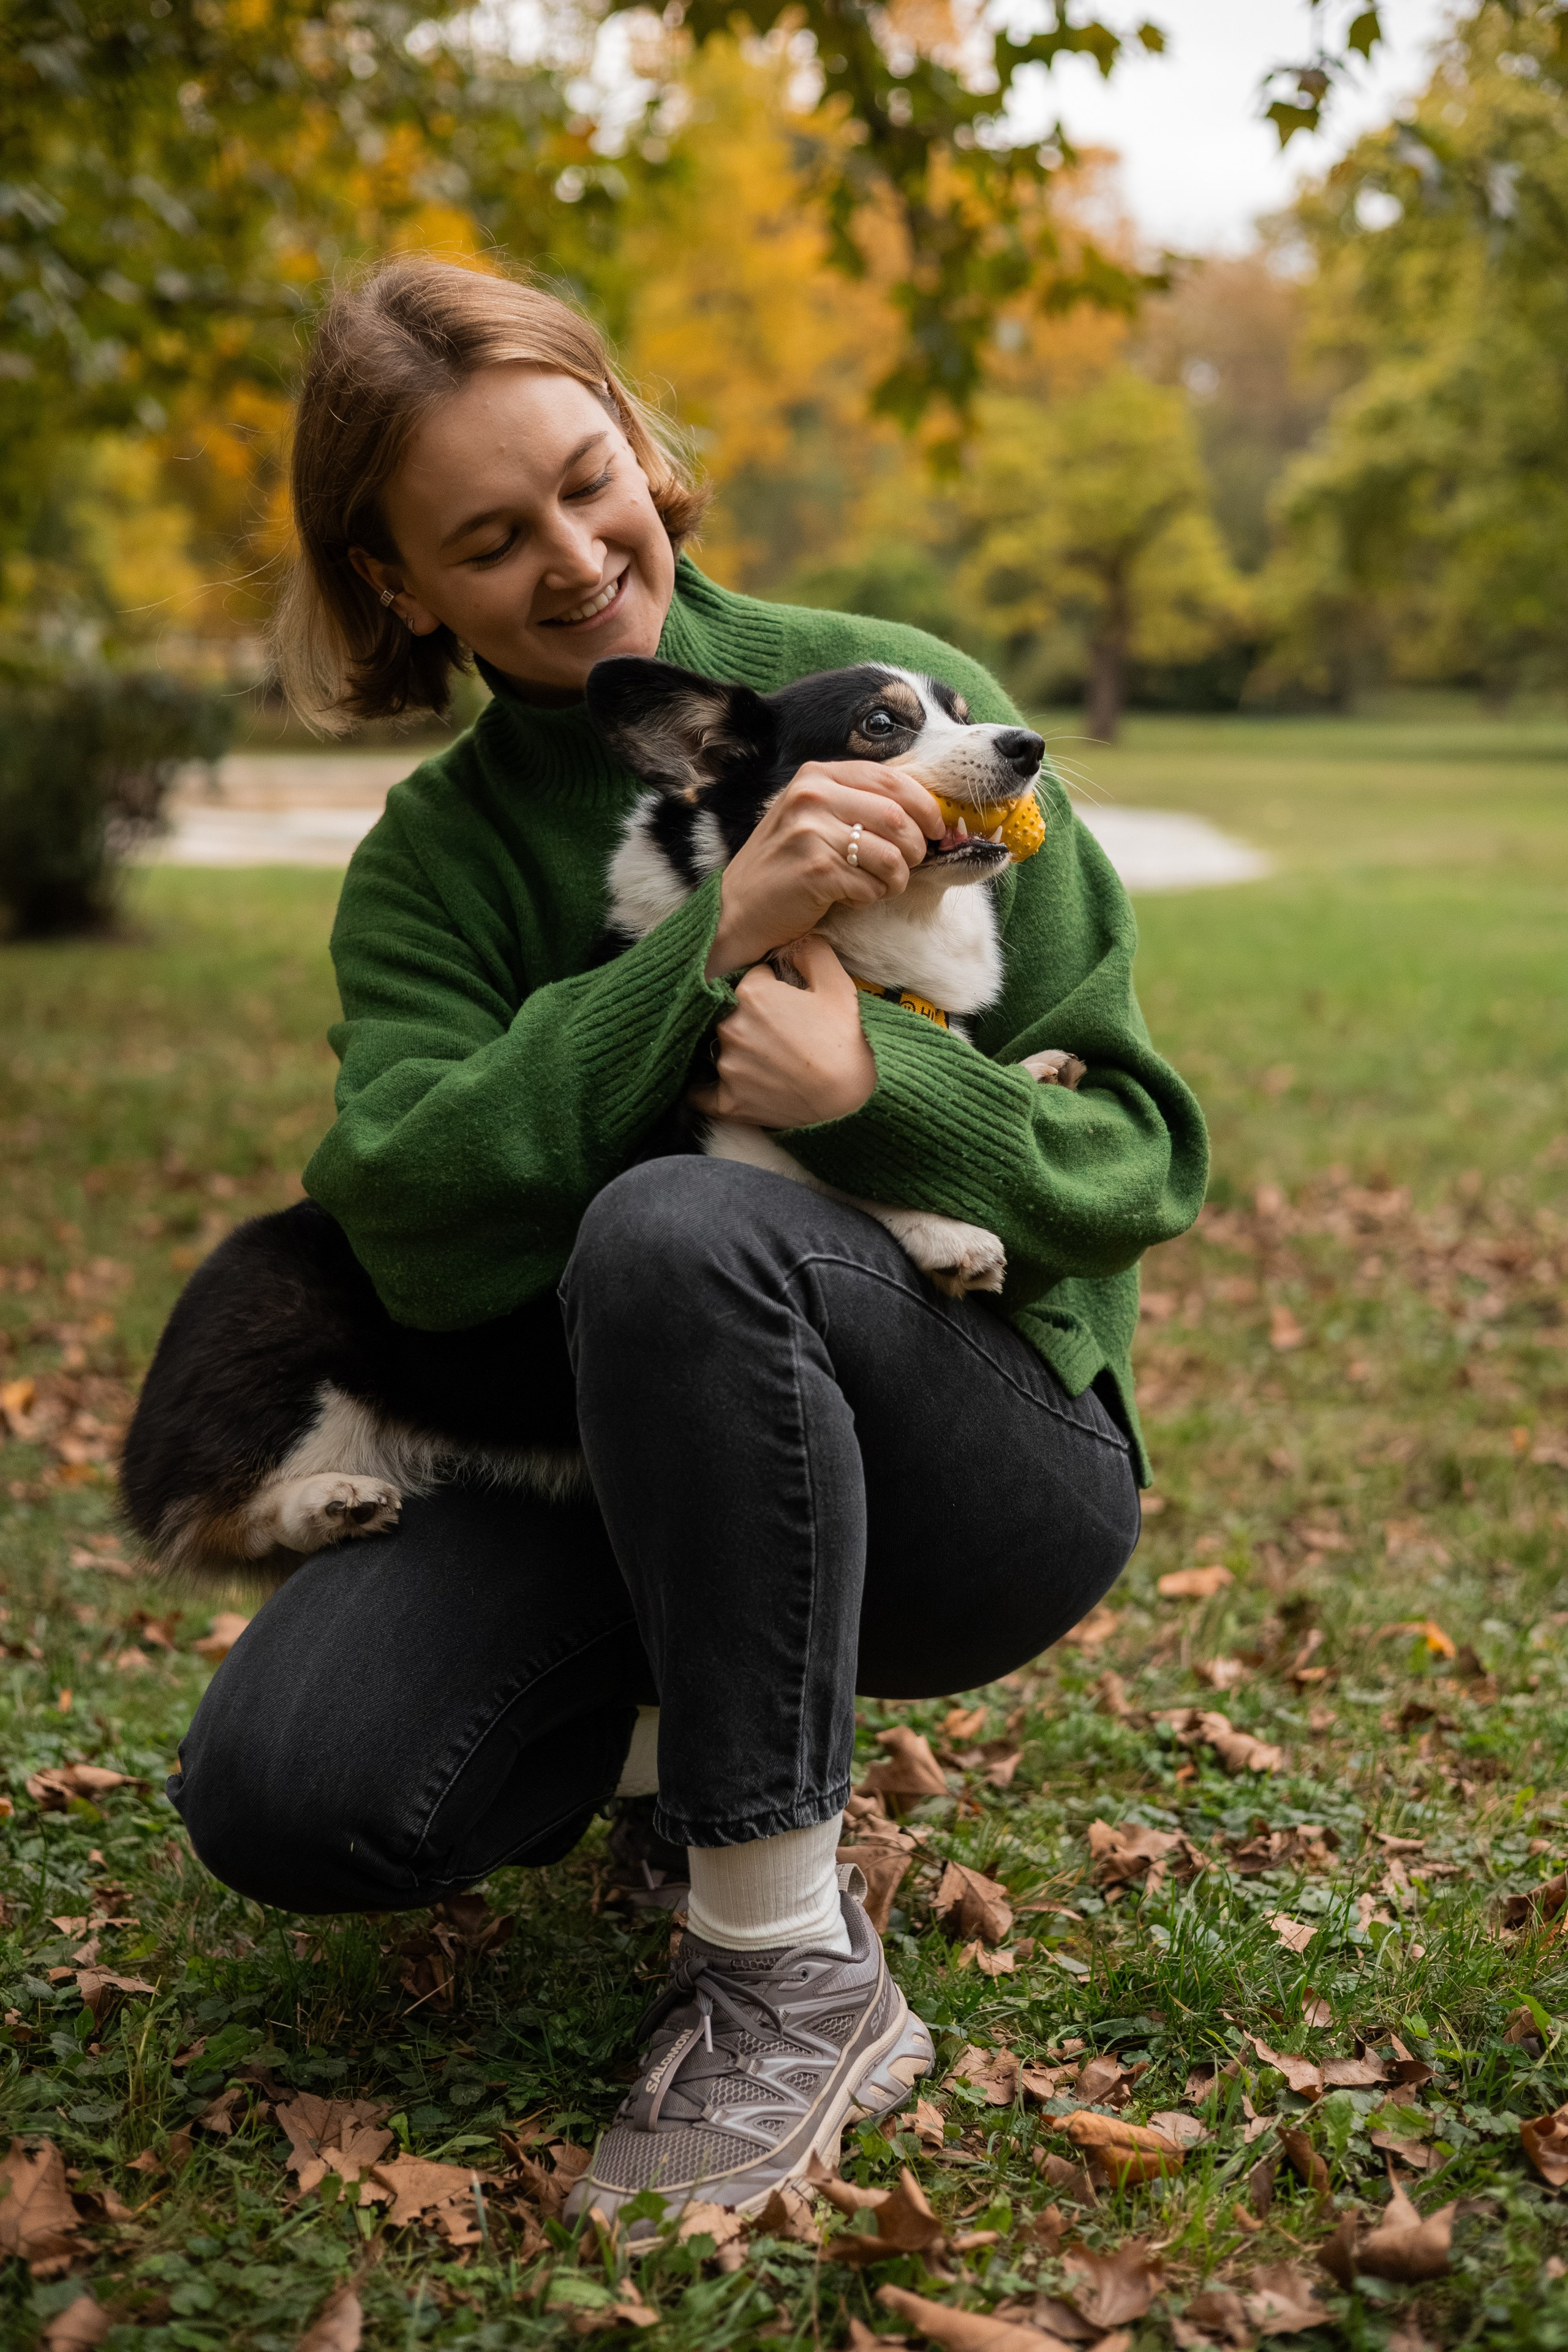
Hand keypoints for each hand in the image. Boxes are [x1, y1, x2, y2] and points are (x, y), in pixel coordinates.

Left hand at [689, 934, 875, 1129]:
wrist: (852, 1100)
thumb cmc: (845, 1040)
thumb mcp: (837, 984)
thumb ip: (810, 951)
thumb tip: (790, 943)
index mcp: (752, 993)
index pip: (751, 980)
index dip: (771, 989)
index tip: (788, 1004)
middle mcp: (730, 1026)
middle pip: (731, 1013)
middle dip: (751, 1019)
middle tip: (781, 1035)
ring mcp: (727, 1066)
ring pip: (719, 1048)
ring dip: (736, 1051)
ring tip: (768, 1062)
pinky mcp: (727, 1101)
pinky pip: (700, 1094)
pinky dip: (706, 1090)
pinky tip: (721, 1086)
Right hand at [704, 760, 942, 977]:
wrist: (740, 909)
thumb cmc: (788, 865)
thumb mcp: (817, 817)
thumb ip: (860, 805)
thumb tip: (929, 814)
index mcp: (817, 775)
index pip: (892, 779)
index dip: (925, 807)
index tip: (936, 830)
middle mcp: (812, 795)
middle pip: (897, 816)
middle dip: (914, 847)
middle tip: (909, 865)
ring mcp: (810, 831)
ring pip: (890, 853)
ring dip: (897, 877)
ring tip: (881, 885)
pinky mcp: (814, 870)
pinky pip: (871, 884)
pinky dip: (872, 896)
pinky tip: (854, 896)